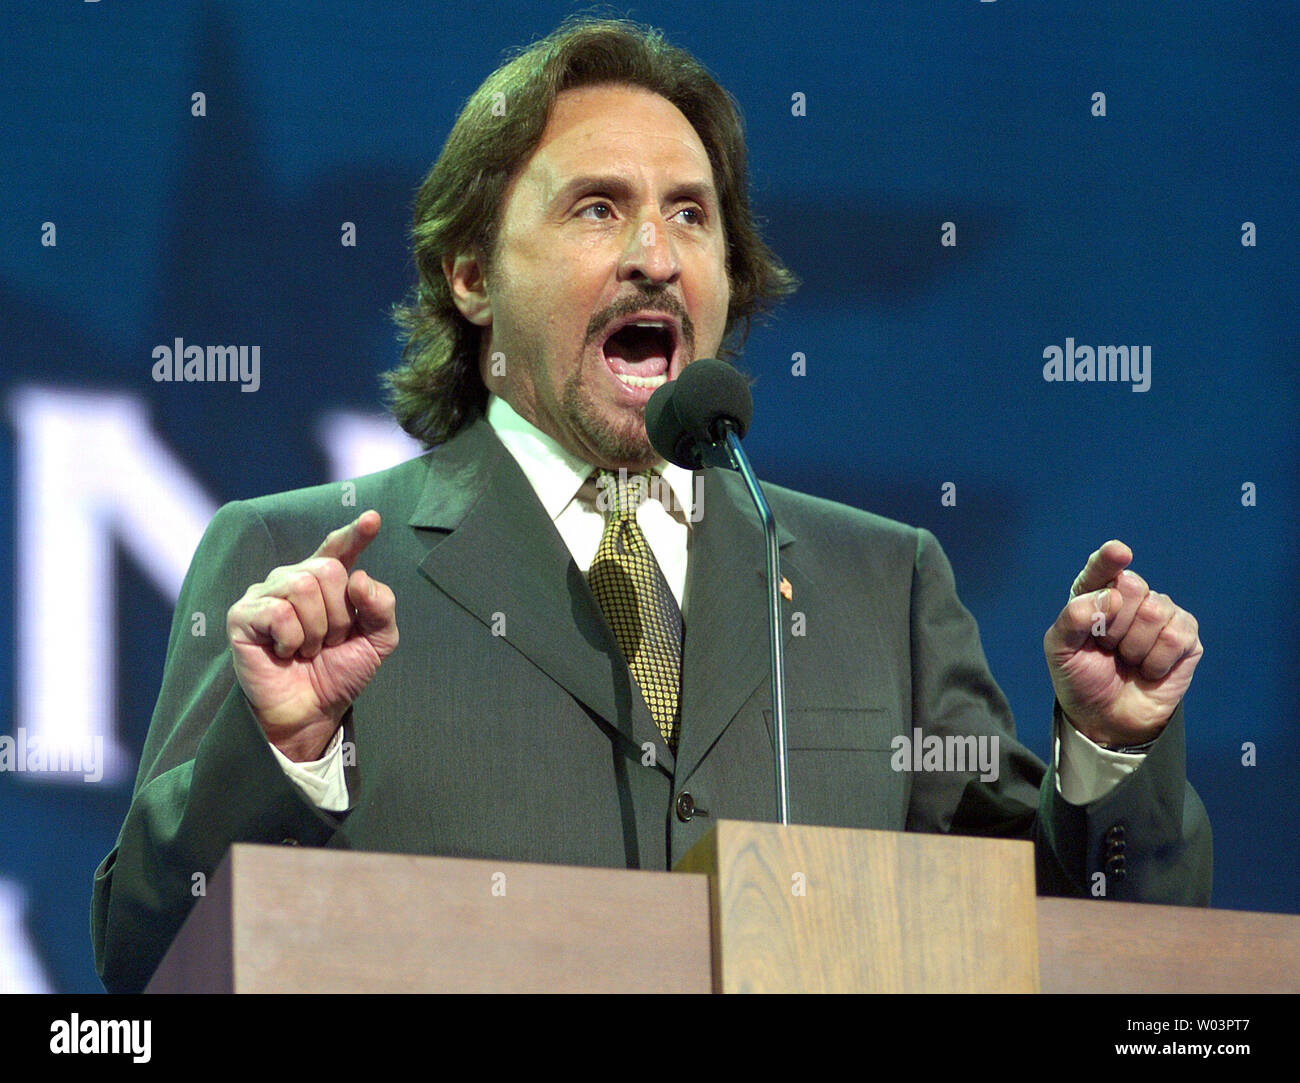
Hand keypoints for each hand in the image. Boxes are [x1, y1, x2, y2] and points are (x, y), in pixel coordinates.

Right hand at [226, 510, 398, 760]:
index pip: (339, 549)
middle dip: (339, 614)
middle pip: (327, 569)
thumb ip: (381, 606)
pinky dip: (293, 639)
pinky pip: (279, 612)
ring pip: (302, 586)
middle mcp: (293, 580)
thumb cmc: (339, 672)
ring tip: (308, 649)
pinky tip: (286, 653)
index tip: (373, 519)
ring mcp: (265, 595)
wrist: (312, 712)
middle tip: (329, 642)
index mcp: (326, 583)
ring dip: (317, 628)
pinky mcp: (242, 615)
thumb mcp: (377, 641)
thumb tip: (360, 576)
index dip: (355, 534)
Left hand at [1043, 540, 1201, 746]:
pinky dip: (1156, 660)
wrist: (1106, 718)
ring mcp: (1161, 615)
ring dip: (1134, 646)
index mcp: (1095, 595)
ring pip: (1154, 611)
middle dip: (1114, 624)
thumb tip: (1109, 595)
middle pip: (1132, 586)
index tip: (1118, 553)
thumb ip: (1073, 619)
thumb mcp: (1061, 651)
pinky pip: (1176, 636)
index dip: (1109, 559)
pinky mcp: (1186, 637)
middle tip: (1107, 646)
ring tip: (1126, 660)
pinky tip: (1148, 669)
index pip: (1101, 568)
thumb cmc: (1081, 679)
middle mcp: (1130, 599)